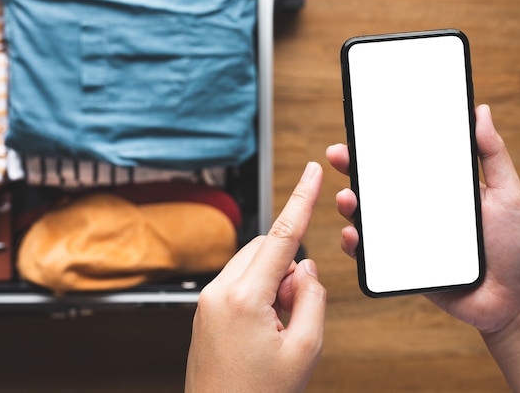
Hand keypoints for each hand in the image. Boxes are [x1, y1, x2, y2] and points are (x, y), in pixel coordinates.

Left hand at [185, 162, 325, 392]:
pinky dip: (261, 291)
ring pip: (254, 263)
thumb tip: (304, 267)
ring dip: (275, 281)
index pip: (281, 235)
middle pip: (266, 247)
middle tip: (297, 308)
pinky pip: (240, 280)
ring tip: (279, 326)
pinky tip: (265, 328)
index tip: (313, 171)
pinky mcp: (206, 309)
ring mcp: (208, 299)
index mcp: (243, 297)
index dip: (302, 199)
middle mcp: (219, 291)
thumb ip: (312, 296)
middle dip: (289, 266)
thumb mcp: (305, 349)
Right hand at [326, 104, 519, 333]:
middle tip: (339, 156)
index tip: (361, 129)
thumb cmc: (515, 245)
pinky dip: (355, 244)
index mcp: (438, 188)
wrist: (514, 300)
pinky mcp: (400, 265)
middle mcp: (417, 209)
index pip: (402, 161)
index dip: (379, 145)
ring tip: (347, 199)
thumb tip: (481, 111)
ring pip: (368, 217)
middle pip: (377, 185)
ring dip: (350, 205)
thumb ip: (492, 154)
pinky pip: (369, 254)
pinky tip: (353, 235)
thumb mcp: (508, 193)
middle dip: (353, 168)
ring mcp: (406, 236)